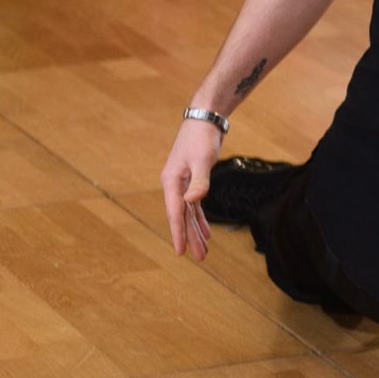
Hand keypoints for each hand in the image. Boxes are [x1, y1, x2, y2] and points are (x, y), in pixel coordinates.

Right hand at [159, 116, 222, 261]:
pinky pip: (194, 205)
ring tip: (204, 251)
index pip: (175, 213)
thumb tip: (193, 201)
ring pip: (188, 213)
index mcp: (172, 181)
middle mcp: (174, 185)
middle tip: (200, 258)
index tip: (181, 252)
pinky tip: (206, 232)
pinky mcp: (192, 180)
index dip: (178, 233)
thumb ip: (199, 181)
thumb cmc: (202, 138)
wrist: (204, 120)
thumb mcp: (202, 159)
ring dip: (196, 231)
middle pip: (182, 217)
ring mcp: (182, 183)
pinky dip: (200, 219)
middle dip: (190, 238)